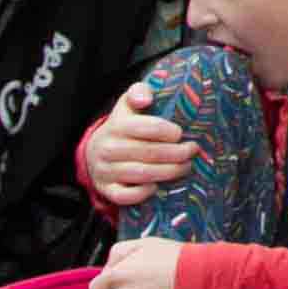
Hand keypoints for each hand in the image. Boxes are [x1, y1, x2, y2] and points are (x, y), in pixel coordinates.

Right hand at [85, 81, 199, 206]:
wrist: (95, 152)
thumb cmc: (122, 126)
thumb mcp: (127, 105)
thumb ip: (138, 92)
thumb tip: (146, 98)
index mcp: (116, 125)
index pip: (146, 127)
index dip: (168, 131)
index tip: (181, 133)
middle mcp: (108, 148)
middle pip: (149, 153)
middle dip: (177, 153)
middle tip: (193, 151)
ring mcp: (105, 171)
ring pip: (141, 174)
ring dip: (168, 172)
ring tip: (186, 167)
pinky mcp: (106, 189)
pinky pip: (125, 196)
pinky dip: (142, 193)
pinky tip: (157, 187)